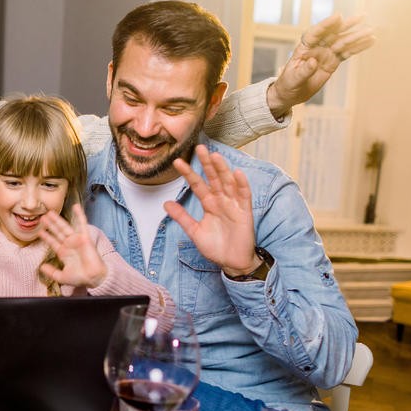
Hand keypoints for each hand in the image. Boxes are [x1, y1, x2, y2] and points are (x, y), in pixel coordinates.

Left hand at [38, 204, 108, 288]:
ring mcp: (77, 240)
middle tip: (42, 217)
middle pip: (57, 232)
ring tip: (49, 212)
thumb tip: (41, 267)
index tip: (39, 231)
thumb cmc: (80, 278)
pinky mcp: (85, 237)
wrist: (93, 278)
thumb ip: (51, 272)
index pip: (53, 242)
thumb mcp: (62, 276)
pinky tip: (76, 206)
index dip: (46, 236)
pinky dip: (80, 215)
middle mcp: (69, 245)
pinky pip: (82, 224)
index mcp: (64, 253)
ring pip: (65, 227)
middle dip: (50, 225)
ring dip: (57, 220)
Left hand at [164, 145, 260, 276]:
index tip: (177, 162)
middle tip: (199, 148)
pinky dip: (242, 185)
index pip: (197, 185)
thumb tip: (165, 203)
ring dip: (222, 170)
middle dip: (207, 164)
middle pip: (213, 178)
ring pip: (228, 183)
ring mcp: (234, 205)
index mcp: (209, 204)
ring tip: (215, 156)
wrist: (232, 263)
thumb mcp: (194, 231)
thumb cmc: (216, 247)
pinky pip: (244, 196)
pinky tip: (237, 173)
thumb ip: (182, 217)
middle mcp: (221, 201)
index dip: (188, 173)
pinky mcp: (245, 213)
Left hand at [266, 14, 374, 117]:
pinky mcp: (333, 61)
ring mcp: (326, 53)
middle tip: (361, 16)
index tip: (338, 17)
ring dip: (357, 36)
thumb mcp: (293, 79)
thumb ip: (303, 71)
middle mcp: (317, 47)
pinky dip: (359, 47)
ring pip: (343, 42)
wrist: (292, 92)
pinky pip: (348, 53)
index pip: (315, 33)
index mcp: (304, 47)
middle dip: (347, 25)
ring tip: (371, 31)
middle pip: (333, 33)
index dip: (326, 25)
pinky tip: (370, 41)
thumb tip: (313, 62)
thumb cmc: (288, 83)